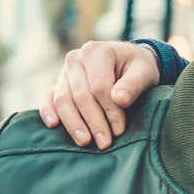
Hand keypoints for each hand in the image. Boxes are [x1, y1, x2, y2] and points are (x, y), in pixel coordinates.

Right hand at [39, 41, 160, 148]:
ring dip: (73, 123)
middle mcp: (75, 59)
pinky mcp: (59, 83)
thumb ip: (134, 84)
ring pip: (63, 100)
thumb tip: (119, 99)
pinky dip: (48, 111)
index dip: (109, 110)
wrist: (129, 61)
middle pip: (80, 95)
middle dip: (93, 121)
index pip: (99, 86)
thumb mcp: (144, 72)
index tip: (119, 129)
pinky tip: (53, 125)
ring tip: (85, 142)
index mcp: (96, 51)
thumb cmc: (138, 67)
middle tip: (104, 142)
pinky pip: (49, 97)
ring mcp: (65, 72)